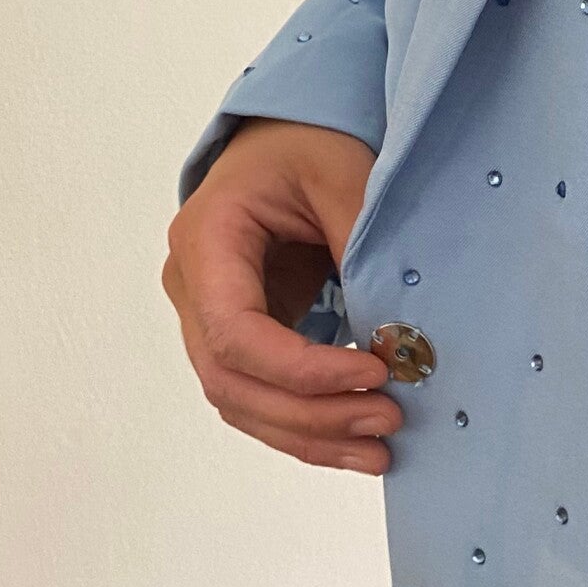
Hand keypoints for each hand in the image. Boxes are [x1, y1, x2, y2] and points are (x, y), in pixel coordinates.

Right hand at [164, 118, 400, 473]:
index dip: (302, 370)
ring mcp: (209, 315)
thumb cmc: (309, 141)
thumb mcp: (343, 174)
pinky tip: (358, 443)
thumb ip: (363, 245)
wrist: (290, 136)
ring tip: (382, 450)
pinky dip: (308, 425)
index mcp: (206, 239)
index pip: (234, 333)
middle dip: (312, 414)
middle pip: (231, 381)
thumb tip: (394, 334)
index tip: (375, 372)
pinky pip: (261, 396)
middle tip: (389, 420)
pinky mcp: (240, 335)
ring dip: (310, 435)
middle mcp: (193, 286)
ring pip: (242, 403)